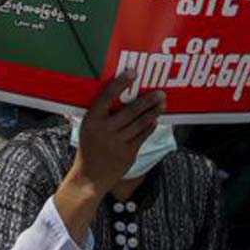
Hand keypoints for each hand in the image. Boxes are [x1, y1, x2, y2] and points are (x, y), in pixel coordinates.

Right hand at [70, 71, 164, 195]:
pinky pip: (143, 135)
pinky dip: (150, 126)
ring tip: (162, 103)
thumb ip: (100, 114)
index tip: (133, 72)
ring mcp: (117, 143)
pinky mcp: (128, 153)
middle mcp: (104, 130)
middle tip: (159, 92)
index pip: (106, 97)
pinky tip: (155, 119)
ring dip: (153, 112)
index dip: (120, 84)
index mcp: (91, 120)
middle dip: (147, 100)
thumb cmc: (89, 147)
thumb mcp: (87, 128)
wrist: (90, 176)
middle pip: (130, 111)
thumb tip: (117, 95)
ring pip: (140, 123)